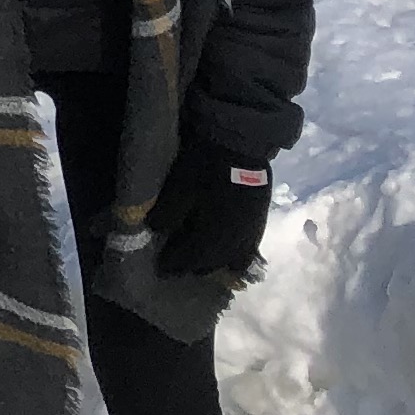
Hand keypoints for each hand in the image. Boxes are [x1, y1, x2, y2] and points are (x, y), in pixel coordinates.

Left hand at [146, 139, 274, 277]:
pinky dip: (233, 255)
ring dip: (214, 263)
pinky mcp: (259, 223)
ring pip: (231, 261)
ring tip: (200, 259)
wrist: (241, 146)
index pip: (188, 262)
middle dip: (192, 266)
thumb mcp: (178, 189)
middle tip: (177, 262)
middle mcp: (233, 245)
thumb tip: (154, 233)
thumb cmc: (205, 168)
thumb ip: (165, 215)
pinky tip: (226, 248)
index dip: (172, 266)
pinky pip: (246, 250)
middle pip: (210, 265)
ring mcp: (250, 235)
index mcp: (211, 239)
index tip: (160, 268)